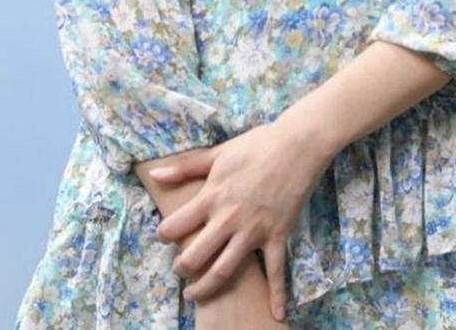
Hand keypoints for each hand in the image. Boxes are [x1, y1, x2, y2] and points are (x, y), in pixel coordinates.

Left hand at [149, 117, 332, 318]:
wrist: (299, 143)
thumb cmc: (258, 144)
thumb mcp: (219, 152)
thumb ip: (187, 166)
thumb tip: (156, 174)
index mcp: (212, 196)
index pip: (174, 227)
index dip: (164, 234)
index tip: (166, 235)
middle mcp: (229, 219)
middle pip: (194, 257)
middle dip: (181, 268)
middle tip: (181, 269)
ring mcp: (254, 231)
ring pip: (224, 271)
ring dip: (206, 288)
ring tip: (195, 295)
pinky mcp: (278, 235)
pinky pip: (276, 271)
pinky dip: (276, 295)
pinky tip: (276, 315)